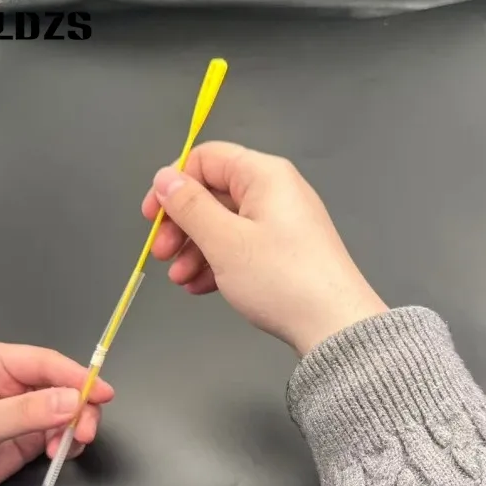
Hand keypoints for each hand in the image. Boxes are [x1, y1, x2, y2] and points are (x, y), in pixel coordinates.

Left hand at [0, 342, 113, 485]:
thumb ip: (25, 412)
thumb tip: (72, 401)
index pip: (46, 363)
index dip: (78, 376)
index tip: (102, 394)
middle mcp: (13, 382)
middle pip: (64, 386)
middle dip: (79, 408)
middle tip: (83, 433)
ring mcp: (22, 410)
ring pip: (67, 411)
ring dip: (74, 428)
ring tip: (62, 449)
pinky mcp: (26, 437)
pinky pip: (60, 434)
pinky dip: (67, 443)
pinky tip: (57, 454)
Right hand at [142, 141, 387, 355]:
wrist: (333, 325)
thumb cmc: (283, 279)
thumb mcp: (224, 241)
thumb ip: (189, 207)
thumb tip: (165, 179)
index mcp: (264, 175)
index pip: (206, 160)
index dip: (173, 185)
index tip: (152, 217)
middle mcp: (276, 192)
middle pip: (213, 195)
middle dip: (181, 225)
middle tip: (162, 254)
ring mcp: (282, 224)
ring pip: (224, 226)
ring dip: (195, 250)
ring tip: (181, 279)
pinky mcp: (285, 253)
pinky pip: (241, 248)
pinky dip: (217, 264)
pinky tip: (201, 287)